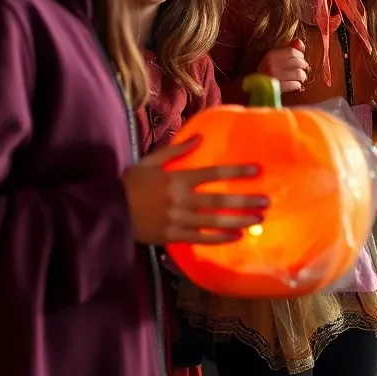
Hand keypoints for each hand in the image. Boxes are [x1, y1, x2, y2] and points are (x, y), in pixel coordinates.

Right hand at [122, 137, 267, 245]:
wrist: (110, 212)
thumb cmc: (130, 184)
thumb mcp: (150, 161)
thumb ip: (175, 151)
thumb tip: (198, 137)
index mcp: (177, 179)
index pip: (213, 173)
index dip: (236, 171)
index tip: (257, 170)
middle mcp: (181, 200)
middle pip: (219, 200)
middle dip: (245, 200)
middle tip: (266, 201)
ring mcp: (178, 220)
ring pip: (214, 221)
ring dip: (238, 220)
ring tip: (258, 220)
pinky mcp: (174, 236)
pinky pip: (201, 238)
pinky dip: (220, 238)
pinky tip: (236, 237)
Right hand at [257, 38, 308, 92]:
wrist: (256, 88)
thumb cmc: (267, 71)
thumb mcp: (274, 58)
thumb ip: (288, 49)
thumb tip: (300, 42)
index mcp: (271, 55)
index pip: (292, 51)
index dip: (300, 55)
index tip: (301, 59)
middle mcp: (272, 65)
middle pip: (297, 62)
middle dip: (303, 66)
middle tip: (303, 69)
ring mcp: (275, 77)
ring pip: (298, 74)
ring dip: (302, 76)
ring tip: (300, 77)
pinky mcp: (278, 88)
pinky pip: (294, 85)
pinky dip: (297, 85)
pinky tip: (295, 84)